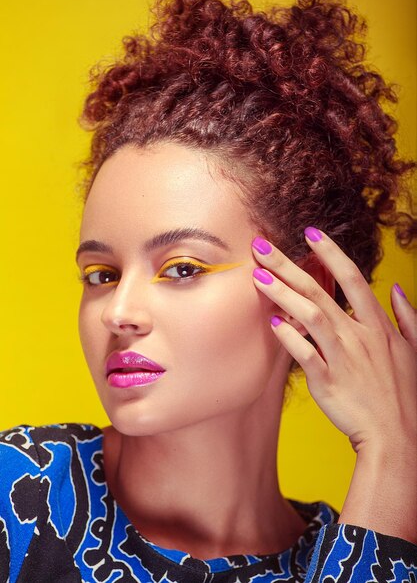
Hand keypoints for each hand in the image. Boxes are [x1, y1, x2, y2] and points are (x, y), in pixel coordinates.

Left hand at [251, 227, 416, 454]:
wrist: (397, 437)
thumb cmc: (404, 394)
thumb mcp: (415, 350)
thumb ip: (407, 316)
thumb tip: (394, 289)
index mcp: (377, 325)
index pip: (353, 278)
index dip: (331, 253)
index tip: (310, 233)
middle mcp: (359, 335)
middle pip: (320, 290)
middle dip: (289, 265)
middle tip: (262, 247)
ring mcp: (343, 357)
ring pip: (310, 316)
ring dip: (283, 294)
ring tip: (258, 276)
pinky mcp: (328, 381)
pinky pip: (305, 355)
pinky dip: (289, 338)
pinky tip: (271, 323)